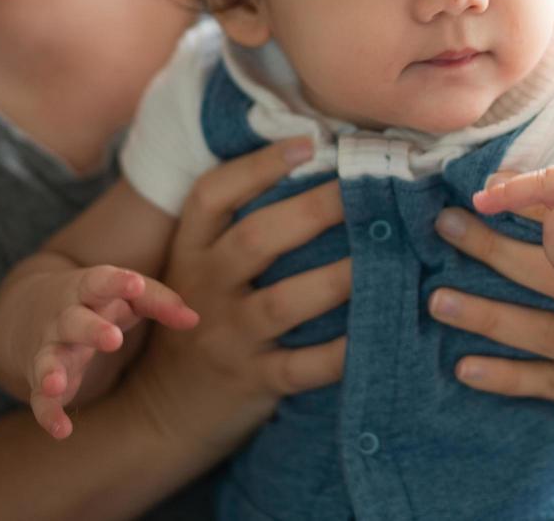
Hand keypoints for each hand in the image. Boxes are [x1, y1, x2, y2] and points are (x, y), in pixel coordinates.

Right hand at [26, 266, 196, 439]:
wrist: (29, 310)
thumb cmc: (97, 301)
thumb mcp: (126, 296)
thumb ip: (159, 302)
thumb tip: (194, 320)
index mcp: (89, 291)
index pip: (101, 281)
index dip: (117, 282)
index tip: (135, 285)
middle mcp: (66, 318)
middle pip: (74, 320)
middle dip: (91, 329)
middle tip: (113, 339)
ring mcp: (51, 348)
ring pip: (49, 358)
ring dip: (52, 371)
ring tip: (56, 384)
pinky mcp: (42, 380)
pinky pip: (41, 398)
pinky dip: (48, 414)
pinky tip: (61, 430)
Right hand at [125, 140, 352, 448]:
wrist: (164, 410)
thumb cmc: (203, 320)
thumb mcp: (201, 269)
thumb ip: (238, 227)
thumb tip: (316, 161)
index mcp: (190, 251)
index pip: (211, 196)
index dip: (257, 165)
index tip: (309, 142)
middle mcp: (204, 288)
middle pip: (255, 239)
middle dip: (315, 209)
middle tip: (367, 186)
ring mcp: (228, 337)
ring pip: (284, 301)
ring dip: (340, 276)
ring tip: (390, 252)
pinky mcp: (253, 381)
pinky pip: (304, 365)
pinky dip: (343, 351)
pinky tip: (382, 329)